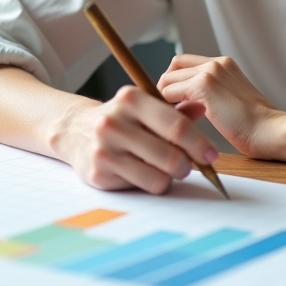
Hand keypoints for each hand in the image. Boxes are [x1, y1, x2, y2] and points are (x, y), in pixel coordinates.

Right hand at [53, 86, 217, 194]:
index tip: (211, 155)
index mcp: (130, 99)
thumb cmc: (121, 119)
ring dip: (171, 177)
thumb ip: (175, 110)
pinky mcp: (98, 173)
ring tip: (170, 170)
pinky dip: (153, 183)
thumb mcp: (145, 107)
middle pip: (170, 155)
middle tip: (190, 166)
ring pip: (158, 176)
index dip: (199, 143)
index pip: (176, 125)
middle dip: (188, 164)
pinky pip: (141, 186)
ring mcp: (103, 149)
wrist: (75, 131)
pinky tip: (148, 173)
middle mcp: (113, 122)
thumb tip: (204, 106)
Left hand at [157, 55, 283, 157]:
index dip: (175, 81)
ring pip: (167, 80)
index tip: (175, 101)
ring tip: (172, 118)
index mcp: (224, 64)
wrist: (271, 130)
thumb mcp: (230, 101)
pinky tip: (177, 122)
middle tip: (170, 110)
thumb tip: (180, 104)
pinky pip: (168, 93)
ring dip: (165, 99)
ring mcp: (210, 72)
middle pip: (173, 67)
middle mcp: (216, 63)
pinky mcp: (204, 85)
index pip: (185, 63)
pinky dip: (167, 107)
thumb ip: (208, 96)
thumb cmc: (255, 126)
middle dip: (166, 87)